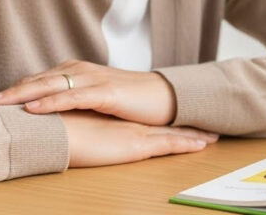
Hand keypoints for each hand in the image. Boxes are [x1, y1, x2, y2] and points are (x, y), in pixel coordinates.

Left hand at [0, 60, 177, 125]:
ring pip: (51, 86)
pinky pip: (72, 97)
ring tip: (0, 104)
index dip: (15, 89)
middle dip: (11, 91)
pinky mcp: (105, 93)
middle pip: (39, 80)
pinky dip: (50, 102)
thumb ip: (72, 98)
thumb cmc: (130, 100)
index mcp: (78, 71)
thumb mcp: (95, 98)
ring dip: (23, 94)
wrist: (164, 97)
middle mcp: (82, 71)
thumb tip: (47, 111)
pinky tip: (34, 109)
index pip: (39, 79)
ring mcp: (94, 80)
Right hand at [62, 110, 216, 167]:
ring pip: (172, 132)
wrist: (51, 131)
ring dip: (193, 134)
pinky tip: (203, 145)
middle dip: (187, 124)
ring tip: (214, 137)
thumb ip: (79, 128)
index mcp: (114, 121)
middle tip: (209, 129)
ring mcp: (135, 132)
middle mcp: (128, 124)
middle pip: (163, 123)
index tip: (182, 119)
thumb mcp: (70, 130)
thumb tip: (73, 132)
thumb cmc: (54, 131)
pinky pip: (168, 144)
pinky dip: (187, 144)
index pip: (143, 119)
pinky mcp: (137, 144)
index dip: (163, 119)